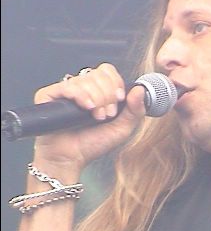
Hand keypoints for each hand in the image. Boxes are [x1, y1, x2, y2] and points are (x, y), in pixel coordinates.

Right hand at [32, 63, 146, 171]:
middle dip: (107, 95)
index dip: (115, 83)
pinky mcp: (49, 95)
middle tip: (106, 114)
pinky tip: (86, 109)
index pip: (107, 71)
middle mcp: (81, 88)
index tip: (119, 99)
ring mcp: (65, 90)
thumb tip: (141, 89)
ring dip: (97, 100)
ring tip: (95, 117)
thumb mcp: (122, 129)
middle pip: (98, 74)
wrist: (71, 159)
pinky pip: (69, 86)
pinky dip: (81, 96)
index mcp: (97, 91)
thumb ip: (135, 110)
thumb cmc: (92, 144)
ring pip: (86, 80)